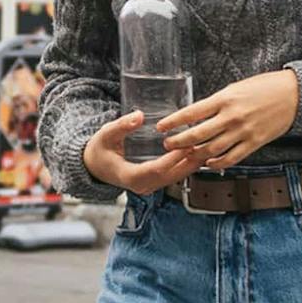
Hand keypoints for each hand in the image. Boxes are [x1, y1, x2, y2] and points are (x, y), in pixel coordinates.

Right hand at [82, 110, 205, 194]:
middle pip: (172, 176)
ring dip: (192, 164)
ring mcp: (150, 186)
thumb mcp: (106, 134)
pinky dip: (186, 165)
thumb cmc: (100, 150)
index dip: (174, 158)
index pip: (157, 169)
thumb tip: (138, 116)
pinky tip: (197, 152)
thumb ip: (121, 125)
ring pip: (176, 178)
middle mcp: (143, 185)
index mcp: (130, 176)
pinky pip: (174, 176)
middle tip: (205, 143)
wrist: (95, 166)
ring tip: (206, 146)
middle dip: (189, 161)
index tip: (187, 145)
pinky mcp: (155, 183)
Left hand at [158, 71, 301, 168]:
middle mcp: (232, 116)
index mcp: (225, 99)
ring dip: (195, 154)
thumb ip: (217, 102)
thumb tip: (198, 114)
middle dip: (179, 141)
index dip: (173, 122)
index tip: (161, 127)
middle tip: (167, 145)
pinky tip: (208, 163)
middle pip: (198, 134)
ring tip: (185, 155)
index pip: (192, 112)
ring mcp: (243, 132)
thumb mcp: (236, 88)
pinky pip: (231, 158)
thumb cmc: (265, 87)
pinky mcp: (254, 143)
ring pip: (212, 149)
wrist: (293, 95)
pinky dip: (217, 163)